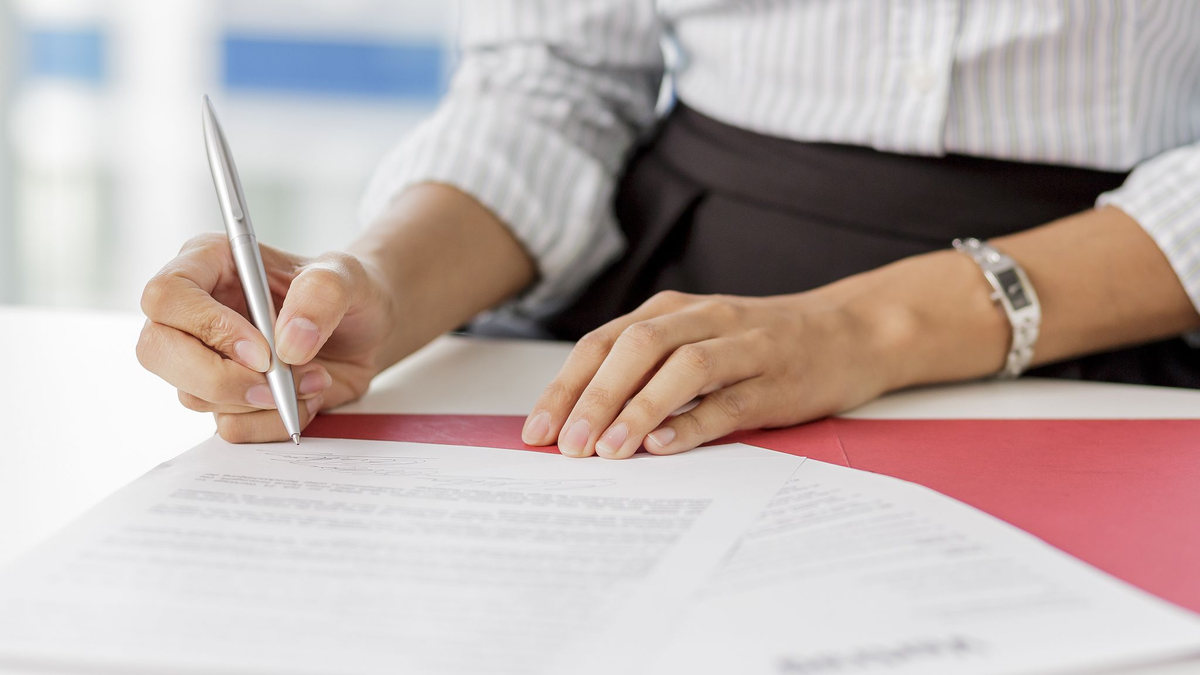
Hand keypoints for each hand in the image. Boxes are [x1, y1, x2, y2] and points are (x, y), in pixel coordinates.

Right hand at [137, 233, 395, 441]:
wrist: (368, 331)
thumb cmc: (348, 291)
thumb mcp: (347, 276)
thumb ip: (323, 295)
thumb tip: (289, 344)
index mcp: (209, 264)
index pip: (167, 295)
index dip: (208, 327)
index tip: (262, 350)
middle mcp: (194, 312)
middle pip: (156, 351)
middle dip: (217, 377)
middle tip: (274, 383)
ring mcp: (205, 358)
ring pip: (193, 395)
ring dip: (260, 400)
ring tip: (314, 376)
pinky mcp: (225, 397)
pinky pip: (229, 426)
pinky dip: (273, 421)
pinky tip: (305, 396)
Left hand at [521, 290, 895, 457]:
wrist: (850, 330)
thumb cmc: (757, 344)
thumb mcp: (695, 339)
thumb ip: (644, 367)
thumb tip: (579, 418)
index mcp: (672, 309)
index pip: (604, 342)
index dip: (566, 385)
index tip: (537, 430)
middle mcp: (704, 319)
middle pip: (635, 348)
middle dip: (592, 398)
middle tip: (565, 446)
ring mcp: (745, 347)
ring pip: (682, 368)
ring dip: (638, 409)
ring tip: (607, 450)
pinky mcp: (778, 380)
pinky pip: (731, 400)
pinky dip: (694, 423)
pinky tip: (664, 447)